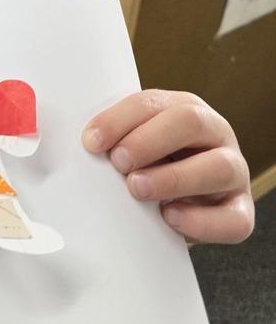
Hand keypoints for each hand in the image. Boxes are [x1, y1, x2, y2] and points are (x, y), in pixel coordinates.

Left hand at [81, 89, 252, 244]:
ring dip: (173, 178)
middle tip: (118, 162)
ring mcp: (233, 172)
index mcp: (185, 108)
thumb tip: (84, 142)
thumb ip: (112, 139)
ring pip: (219, 167)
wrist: (175, 206)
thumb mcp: (131, 145)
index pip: (153, 103)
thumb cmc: (147, 168)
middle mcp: (215, 134)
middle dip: (149, 140)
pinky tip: (169, 217)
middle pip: (191, 121)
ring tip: (138, 189)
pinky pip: (232, 219)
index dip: (120, 119)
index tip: (92, 141)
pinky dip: (200, 220)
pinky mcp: (240, 212)